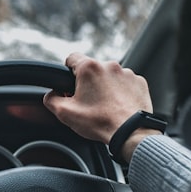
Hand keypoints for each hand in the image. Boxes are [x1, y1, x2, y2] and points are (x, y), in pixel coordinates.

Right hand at [43, 53, 159, 161]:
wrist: (131, 133)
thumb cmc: (100, 122)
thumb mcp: (65, 113)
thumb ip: (51, 99)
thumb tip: (51, 95)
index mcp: (89, 68)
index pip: (71, 58)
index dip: (67, 71)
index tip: (69, 83)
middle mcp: (109, 65)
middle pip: (92, 69)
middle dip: (88, 82)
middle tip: (87, 101)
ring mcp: (127, 73)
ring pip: (109, 76)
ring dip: (105, 87)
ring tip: (105, 106)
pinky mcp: (139, 82)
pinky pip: (125, 83)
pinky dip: (121, 92)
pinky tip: (118, 106)